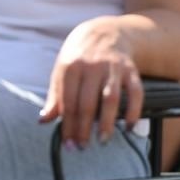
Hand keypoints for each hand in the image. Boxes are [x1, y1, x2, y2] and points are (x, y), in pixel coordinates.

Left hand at [40, 20, 142, 147]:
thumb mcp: (61, 71)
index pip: (67, 102)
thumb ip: (54, 97)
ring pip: (110, 99)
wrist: (104, 32)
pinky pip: (135, 92)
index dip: (67, 126)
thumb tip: (43, 120)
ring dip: (107, 122)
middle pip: (87, 103)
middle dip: (84, 128)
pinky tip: (129, 126)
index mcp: (70, 68)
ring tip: (103, 140)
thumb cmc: (79, 57)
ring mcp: (112, 68)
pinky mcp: (130, 70)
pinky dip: (134, 111)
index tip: (68, 144)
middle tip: (82, 147)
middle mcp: (91, 67)